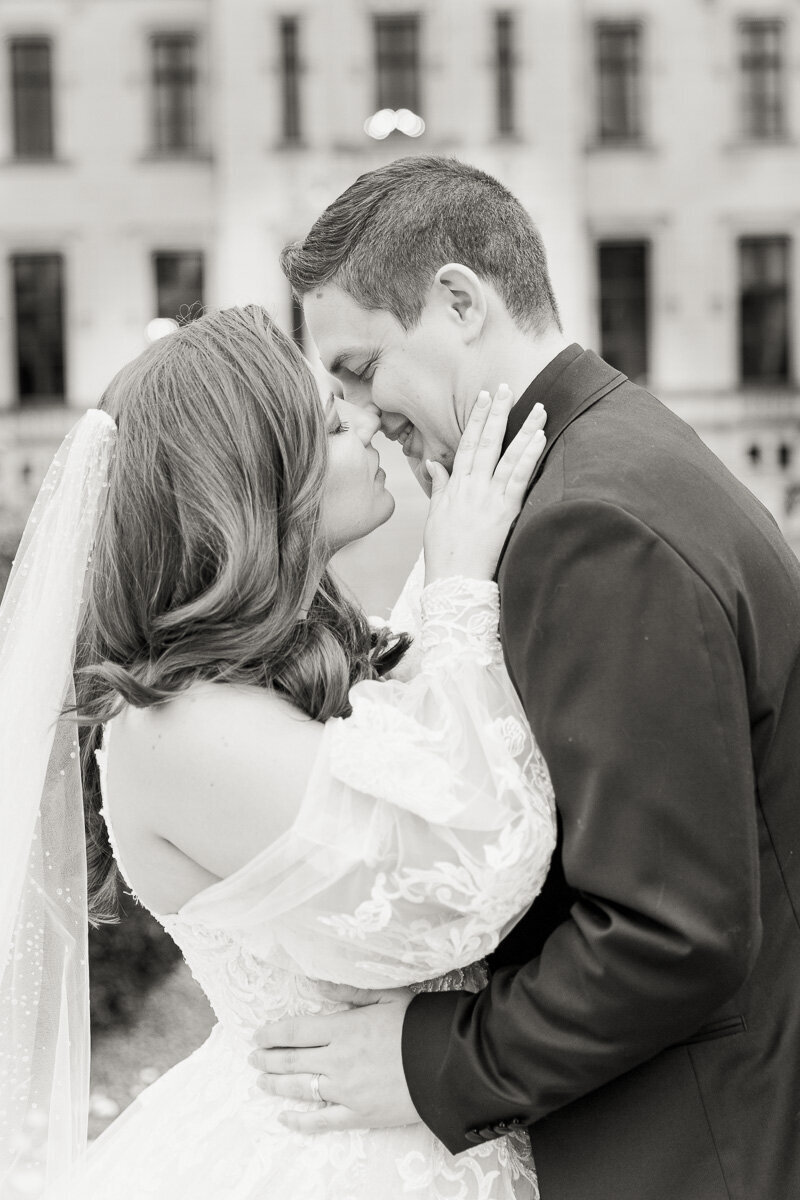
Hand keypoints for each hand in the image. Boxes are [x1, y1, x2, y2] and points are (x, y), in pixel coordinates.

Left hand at [248, 986, 418, 1132]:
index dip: (272, 1034)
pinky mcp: (358, 1115)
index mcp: (344, 1028)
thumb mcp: (387, 995)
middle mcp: (338, 1060)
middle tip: (253, 1057)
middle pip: (291, 1060)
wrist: (448, 1064)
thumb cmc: (419, 1025)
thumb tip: (315, 982)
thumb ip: (348, 990)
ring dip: (275, 1084)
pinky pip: (322, 1121)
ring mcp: (346, 1090)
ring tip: (261, 1080)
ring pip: (299, 1089)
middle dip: (267, 1058)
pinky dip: (300, 1121)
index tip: (258, 1035)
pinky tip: (285, 1118)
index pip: (296, 1031)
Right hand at [423, 385, 546, 584]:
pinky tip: (539, 438)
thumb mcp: (435, 516)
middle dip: (497, 413)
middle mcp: (472, 487)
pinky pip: (519, 478)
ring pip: (508, 455)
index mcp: (455, 487)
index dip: (476, 419)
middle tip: (506, 388)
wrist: (454, 579)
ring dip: (523, 429)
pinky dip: (529, 456)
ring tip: (538, 408)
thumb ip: (439, 486)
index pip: (467, 444)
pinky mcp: (505, 511)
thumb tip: (433, 464)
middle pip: (486, 442)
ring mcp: (489, 497)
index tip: (484, 397)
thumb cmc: (444, 552)